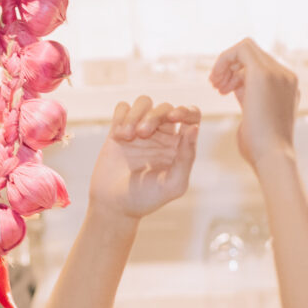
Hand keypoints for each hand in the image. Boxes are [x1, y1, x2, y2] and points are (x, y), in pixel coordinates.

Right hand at [86, 96, 199, 221]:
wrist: (113, 205)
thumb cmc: (146, 199)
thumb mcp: (173, 184)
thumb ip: (186, 158)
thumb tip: (194, 128)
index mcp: (179, 146)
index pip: (191, 116)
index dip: (185, 110)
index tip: (173, 117)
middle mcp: (162, 135)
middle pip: (165, 107)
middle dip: (154, 115)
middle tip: (142, 133)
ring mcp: (140, 130)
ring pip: (144, 102)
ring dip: (136, 114)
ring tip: (127, 135)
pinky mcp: (119, 129)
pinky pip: (123, 107)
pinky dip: (122, 115)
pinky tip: (118, 134)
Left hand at [208, 38, 299, 169]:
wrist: (272, 157)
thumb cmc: (261, 149)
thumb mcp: (256, 117)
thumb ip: (251, 99)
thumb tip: (237, 89)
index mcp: (287, 87)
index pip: (259, 67)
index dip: (237, 74)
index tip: (223, 90)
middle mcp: (286, 77)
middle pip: (253, 55)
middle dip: (230, 67)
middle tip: (216, 87)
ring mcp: (278, 73)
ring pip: (247, 48)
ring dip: (225, 65)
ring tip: (216, 87)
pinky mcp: (264, 73)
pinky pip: (241, 49)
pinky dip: (224, 60)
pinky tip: (216, 81)